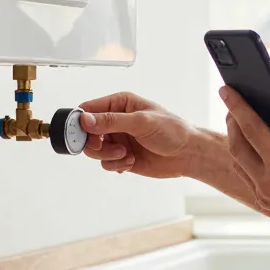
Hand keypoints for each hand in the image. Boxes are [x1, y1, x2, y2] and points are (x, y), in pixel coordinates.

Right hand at [79, 92, 195, 178]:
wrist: (188, 154)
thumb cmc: (172, 131)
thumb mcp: (141, 122)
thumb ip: (112, 121)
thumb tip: (85, 120)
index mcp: (120, 104)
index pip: (88, 109)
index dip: (82, 123)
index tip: (86, 135)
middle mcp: (116, 121)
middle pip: (87, 133)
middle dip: (96, 144)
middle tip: (108, 149)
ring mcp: (118, 139)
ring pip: (95, 151)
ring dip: (108, 156)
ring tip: (126, 155)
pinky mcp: (122, 156)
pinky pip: (106, 163)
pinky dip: (116, 165)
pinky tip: (131, 161)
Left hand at [220, 88, 269, 246]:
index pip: (252, 129)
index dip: (237, 106)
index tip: (226, 89)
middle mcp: (268, 184)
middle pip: (236, 146)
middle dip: (232, 121)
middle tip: (232, 103)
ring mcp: (264, 197)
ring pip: (238, 163)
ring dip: (236, 141)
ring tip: (241, 121)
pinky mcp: (265, 205)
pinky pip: (246, 177)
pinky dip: (244, 158)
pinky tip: (253, 147)